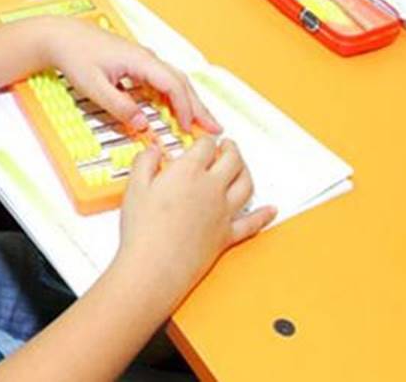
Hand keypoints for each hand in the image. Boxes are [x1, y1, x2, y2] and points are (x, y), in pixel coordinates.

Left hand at [44, 18, 219, 135]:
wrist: (61, 36)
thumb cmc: (75, 55)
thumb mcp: (93, 87)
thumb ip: (118, 106)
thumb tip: (141, 124)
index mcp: (140, 60)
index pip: (173, 85)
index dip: (185, 108)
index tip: (190, 128)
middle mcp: (146, 57)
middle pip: (181, 82)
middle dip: (199, 106)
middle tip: (215, 127)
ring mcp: (142, 59)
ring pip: (174, 81)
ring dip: (189, 101)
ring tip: (203, 121)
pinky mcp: (136, 63)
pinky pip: (162, 81)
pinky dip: (174, 96)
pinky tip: (176, 110)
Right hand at [116, 138, 275, 300]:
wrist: (155, 266)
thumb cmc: (143, 230)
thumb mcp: (134, 187)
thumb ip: (144, 163)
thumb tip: (152, 151)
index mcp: (188, 172)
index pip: (206, 145)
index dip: (206, 140)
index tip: (203, 140)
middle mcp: (211, 188)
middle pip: (232, 160)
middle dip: (231, 148)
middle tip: (228, 145)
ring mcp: (223, 212)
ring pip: (246, 184)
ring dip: (247, 171)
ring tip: (242, 166)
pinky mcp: (226, 235)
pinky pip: (252, 223)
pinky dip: (263, 215)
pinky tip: (271, 211)